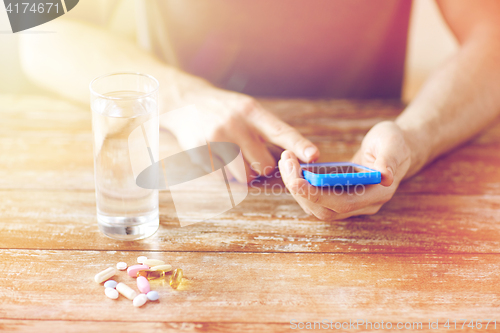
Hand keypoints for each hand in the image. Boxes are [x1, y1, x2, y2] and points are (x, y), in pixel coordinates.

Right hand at [165, 85, 318, 181]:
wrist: (186, 102)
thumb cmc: (226, 111)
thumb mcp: (248, 109)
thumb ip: (269, 131)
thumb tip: (297, 159)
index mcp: (252, 111)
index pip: (281, 131)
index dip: (299, 145)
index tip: (314, 156)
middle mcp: (235, 124)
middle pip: (264, 165)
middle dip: (263, 167)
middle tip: (252, 157)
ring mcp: (216, 139)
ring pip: (245, 177)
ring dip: (244, 174)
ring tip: (235, 159)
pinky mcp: (200, 153)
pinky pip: (223, 179)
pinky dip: (224, 174)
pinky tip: (217, 158)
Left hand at [278, 121, 410, 219]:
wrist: (395, 149)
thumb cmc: (394, 143)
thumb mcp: (393, 144)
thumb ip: (389, 159)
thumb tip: (386, 176)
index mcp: (377, 194)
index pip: (343, 203)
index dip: (318, 195)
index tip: (296, 180)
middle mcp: (362, 205)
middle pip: (324, 209)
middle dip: (300, 189)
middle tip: (286, 163)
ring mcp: (350, 203)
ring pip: (315, 206)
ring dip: (296, 186)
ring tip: (286, 162)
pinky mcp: (338, 196)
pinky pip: (315, 198)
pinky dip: (301, 184)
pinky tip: (292, 166)